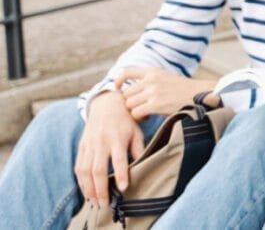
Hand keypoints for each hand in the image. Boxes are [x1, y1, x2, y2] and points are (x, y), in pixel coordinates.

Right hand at [75, 92, 144, 208]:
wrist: (106, 104)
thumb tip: (141, 165)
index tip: (124, 188)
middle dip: (100, 188)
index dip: (120, 174)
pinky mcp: (82, 146)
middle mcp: (101, 142)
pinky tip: (86, 191)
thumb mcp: (136, 131)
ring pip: (85, 170)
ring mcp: (89, 144)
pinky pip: (78, 166)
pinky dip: (81, 181)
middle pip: (98, 169)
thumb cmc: (126, 120)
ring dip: (88, 188)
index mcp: (117, 138)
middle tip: (105, 204)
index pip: (119, 159)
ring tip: (95, 202)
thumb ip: (138, 148)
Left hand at [113, 67, 216, 120]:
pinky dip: (141, 117)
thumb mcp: (165, 78)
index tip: (117, 87)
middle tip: (142, 107)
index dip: (119, 80)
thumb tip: (127, 91)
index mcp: (153, 71)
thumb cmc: (182, 90)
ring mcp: (153, 92)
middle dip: (132, 102)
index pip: (127, 72)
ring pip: (130, 104)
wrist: (200, 95)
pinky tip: (150, 116)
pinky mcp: (156, 104)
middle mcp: (151, 79)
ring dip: (136, 110)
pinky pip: (136, 113)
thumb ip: (149, 81)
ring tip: (147, 112)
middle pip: (127, 94)